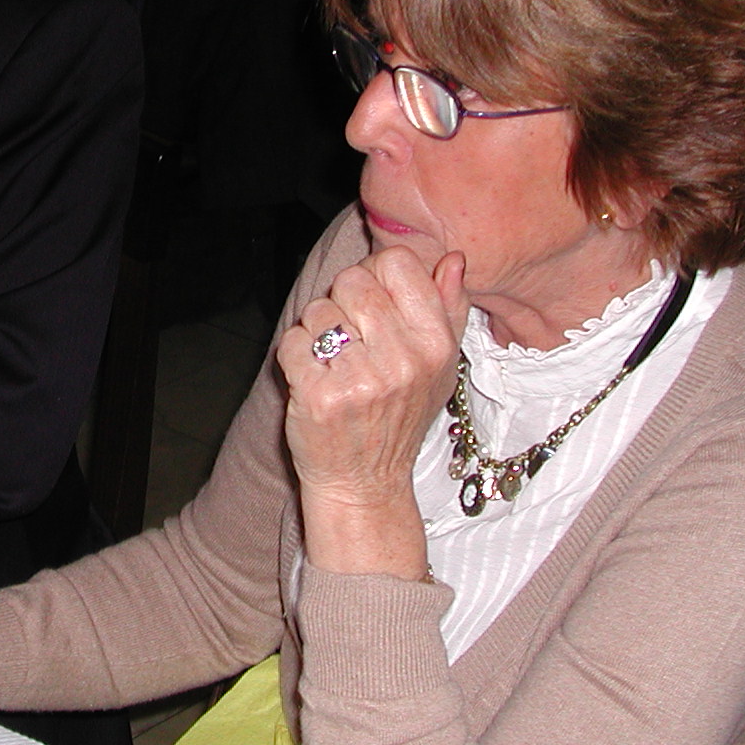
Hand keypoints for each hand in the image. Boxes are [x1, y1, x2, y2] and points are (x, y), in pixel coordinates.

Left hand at [275, 246, 468, 578]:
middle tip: (348, 339)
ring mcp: (360, 379)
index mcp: (435, 344)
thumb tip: (452, 260)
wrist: (365, 484)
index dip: (374, 275)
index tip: (370, 303)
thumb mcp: (441, 368)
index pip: (396, 264)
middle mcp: (403, 360)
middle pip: (352, 281)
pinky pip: (292, 341)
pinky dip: (294, 356)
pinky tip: (312, 379)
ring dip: (316, 332)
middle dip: (340, 302)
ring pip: (318, 310)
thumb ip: (450, 310)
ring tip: (333, 364)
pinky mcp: (320, 396)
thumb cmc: (400, 419)